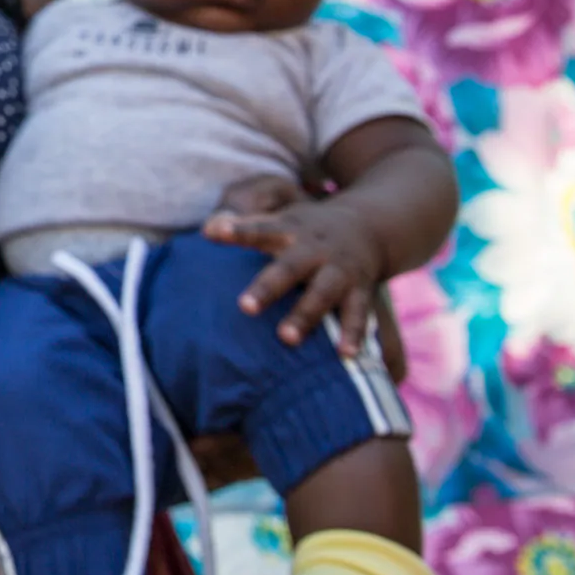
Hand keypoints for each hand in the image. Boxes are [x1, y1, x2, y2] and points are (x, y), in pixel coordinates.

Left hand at [203, 175, 387, 357]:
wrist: (369, 226)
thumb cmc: (308, 229)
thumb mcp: (282, 219)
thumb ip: (246, 226)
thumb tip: (205, 231)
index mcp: (290, 231)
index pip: (260, 229)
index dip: (239, 231)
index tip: (215, 233)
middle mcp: (314, 250)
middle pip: (289, 268)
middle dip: (267, 288)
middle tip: (244, 307)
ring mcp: (339, 270)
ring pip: (322, 294)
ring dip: (305, 316)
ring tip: (287, 339)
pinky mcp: (361, 290)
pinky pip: (357, 314)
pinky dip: (354, 334)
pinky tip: (346, 355)